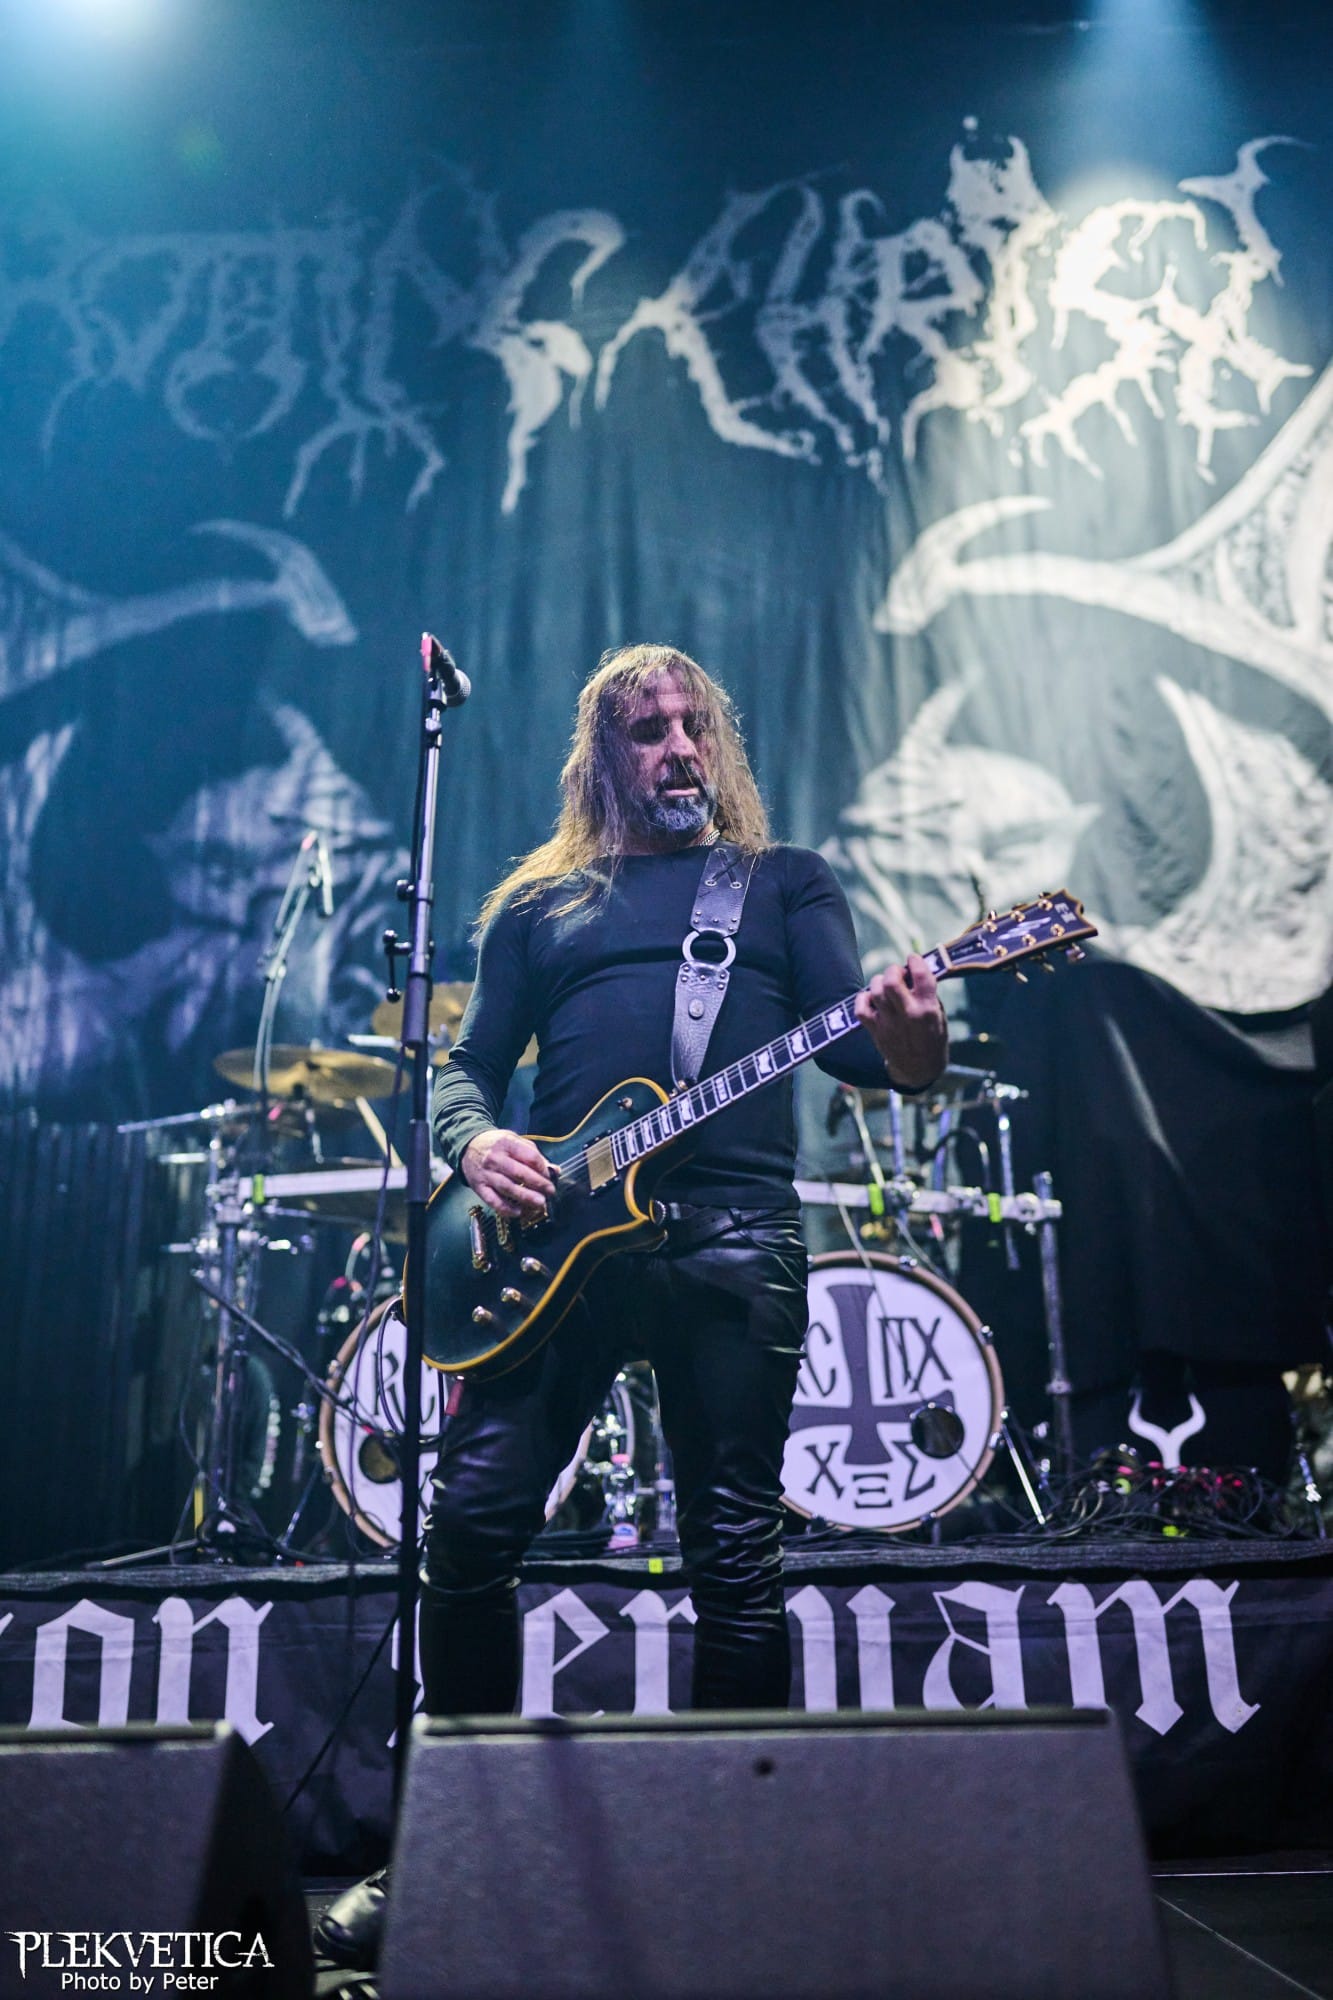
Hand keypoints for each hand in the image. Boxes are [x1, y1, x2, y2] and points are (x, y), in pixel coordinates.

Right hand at [461, 1128, 556, 1217]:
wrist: (467, 1147)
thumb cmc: (496, 1145)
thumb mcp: (514, 1141)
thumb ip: (534, 1155)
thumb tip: (555, 1170)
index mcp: (506, 1143)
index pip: (529, 1157)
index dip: (542, 1168)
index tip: (550, 1176)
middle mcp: (495, 1158)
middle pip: (519, 1173)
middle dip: (537, 1184)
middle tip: (550, 1192)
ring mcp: (486, 1174)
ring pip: (507, 1188)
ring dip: (525, 1197)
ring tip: (540, 1204)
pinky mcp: (479, 1187)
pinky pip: (493, 1200)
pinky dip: (506, 1208)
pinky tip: (518, 1212)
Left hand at [853, 954, 947, 1091]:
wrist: (919, 1069)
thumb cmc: (932, 1038)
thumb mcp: (939, 1015)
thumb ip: (927, 993)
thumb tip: (913, 970)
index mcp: (928, 1009)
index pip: (921, 975)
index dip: (915, 961)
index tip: (912, 959)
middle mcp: (908, 1014)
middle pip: (892, 981)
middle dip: (893, 970)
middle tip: (896, 973)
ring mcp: (890, 1023)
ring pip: (876, 991)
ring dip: (879, 982)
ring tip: (886, 986)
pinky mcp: (875, 1030)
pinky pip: (861, 1008)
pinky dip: (864, 998)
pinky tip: (872, 998)